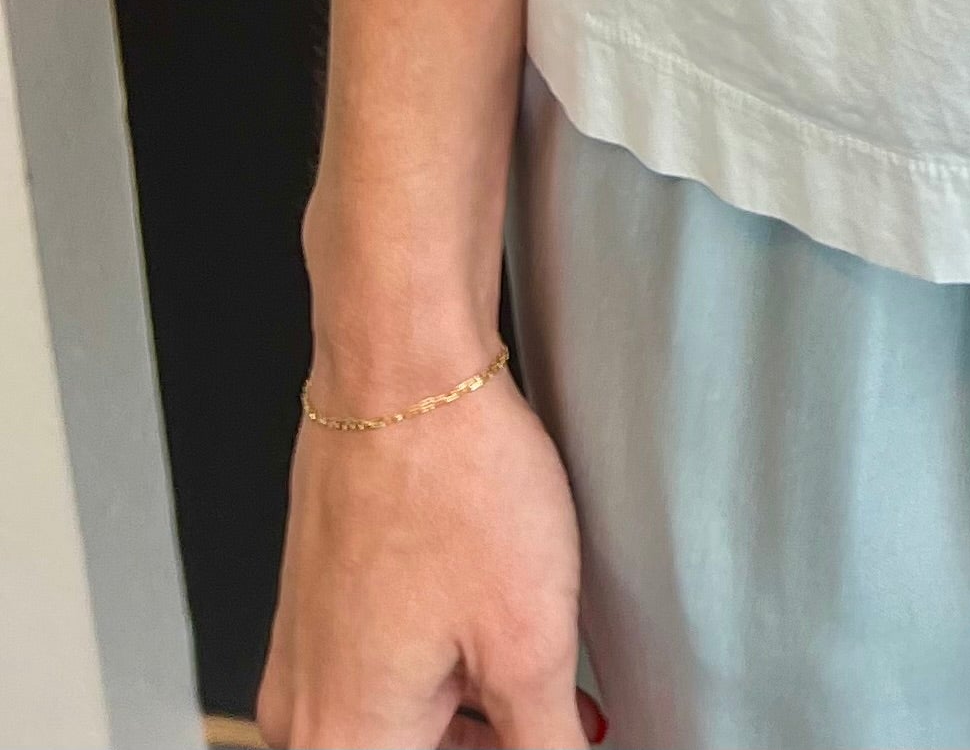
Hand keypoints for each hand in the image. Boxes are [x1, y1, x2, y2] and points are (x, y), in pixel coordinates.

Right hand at [256, 361, 589, 749]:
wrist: (402, 369)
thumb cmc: (451, 479)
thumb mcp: (529, 642)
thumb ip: (545, 741)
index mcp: (346, 740)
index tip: (540, 729)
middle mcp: (303, 713)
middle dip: (487, 742)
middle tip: (554, 713)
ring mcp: (302, 658)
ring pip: (393, 727)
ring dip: (470, 719)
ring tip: (541, 678)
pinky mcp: (317, 609)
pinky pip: (377, 677)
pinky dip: (443, 673)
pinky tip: (498, 634)